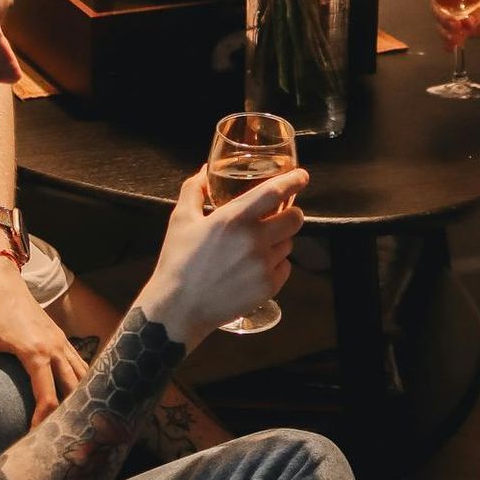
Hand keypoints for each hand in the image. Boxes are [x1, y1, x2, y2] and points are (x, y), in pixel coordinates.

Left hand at [0, 254, 89, 427]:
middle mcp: (54, 348)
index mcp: (36, 352)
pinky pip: (78, 363)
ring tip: (72, 425)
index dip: (44, 424)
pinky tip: (72, 396)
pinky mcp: (58, 335)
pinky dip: (79, 382)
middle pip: (74, 390)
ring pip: (82, 376)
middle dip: (70, 416)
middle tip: (61, 441)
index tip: (33, 442)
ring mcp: (60, 340)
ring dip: (79, 399)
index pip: (50, 398)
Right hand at [145, 165, 306, 347]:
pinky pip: (285, 267)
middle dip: (291, 213)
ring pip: (289, 243)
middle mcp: (254, 240)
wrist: (179, 308)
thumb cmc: (178, 261)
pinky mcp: (268, 287)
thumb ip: (194, 190)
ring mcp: (263, 265)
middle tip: (279, 215)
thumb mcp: (181, 220)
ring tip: (258, 245)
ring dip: (280, 240)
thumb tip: (204, 171)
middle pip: (295, 218)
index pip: (275, 192)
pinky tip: (256, 266)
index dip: (294, 180)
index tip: (301, 175)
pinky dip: (276, 263)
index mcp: (234, 219)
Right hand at [409, 0, 479, 39]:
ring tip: (458, 38)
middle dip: (440, 16)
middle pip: (436, 4)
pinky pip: (451, 36)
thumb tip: (466, 24)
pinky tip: (453, 47)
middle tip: (454, 25)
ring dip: (445, 30)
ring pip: (442, 22)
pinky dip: (450, 42)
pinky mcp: (465, 29)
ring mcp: (459, 13)